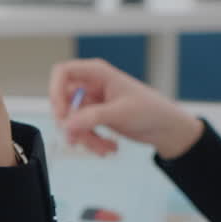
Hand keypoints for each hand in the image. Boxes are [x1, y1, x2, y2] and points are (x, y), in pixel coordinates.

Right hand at [48, 58, 203, 158]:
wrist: (165, 128)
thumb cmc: (150, 110)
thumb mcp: (120, 113)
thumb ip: (92, 117)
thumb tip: (67, 125)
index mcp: (97, 73)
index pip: (63, 72)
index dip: (55, 91)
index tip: (61, 113)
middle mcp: (91, 85)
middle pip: (63, 101)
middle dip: (70, 124)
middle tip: (75, 140)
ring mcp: (92, 103)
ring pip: (72, 121)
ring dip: (85, 138)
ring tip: (104, 149)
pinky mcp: (95, 118)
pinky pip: (82, 131)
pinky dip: (92, 142)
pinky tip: (109, 148)